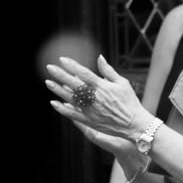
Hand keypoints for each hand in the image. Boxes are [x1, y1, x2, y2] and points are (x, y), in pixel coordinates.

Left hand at [42, 55, 156, 160]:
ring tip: (48, 82)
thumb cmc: (130, 102)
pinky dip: (63, 109)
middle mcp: (95, 98)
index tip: (62, 59)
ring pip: (71, 99)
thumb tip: (99, 57)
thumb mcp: (122, 83)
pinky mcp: (89, 121)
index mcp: (103, 87)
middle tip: (49, 67)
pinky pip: (73, 114)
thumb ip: (108, 71)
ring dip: (58, 90)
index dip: (72, 66)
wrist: (134, 124)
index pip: (84, 73)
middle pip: (74, 84)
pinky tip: (54, 103)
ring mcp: (91, 110)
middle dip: (61, 75)